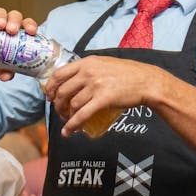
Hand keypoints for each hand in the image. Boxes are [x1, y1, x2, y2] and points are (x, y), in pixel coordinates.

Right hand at [0, 8, 40, 81]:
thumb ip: (5, 72)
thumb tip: (8, 76)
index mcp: (16, 34)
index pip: (26, 25)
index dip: (30, 25)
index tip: (32, 32)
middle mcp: (5, 25)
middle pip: (14, 16)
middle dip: (15, 21)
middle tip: (12, 30)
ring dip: (0, 17)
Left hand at [43, 55, 163, 136]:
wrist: (146, 81)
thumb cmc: (128, 74)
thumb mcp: (104, 63)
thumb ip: (89, 68)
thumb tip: (75, 79)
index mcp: (87, 62)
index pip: (59, 74)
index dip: (50, 87)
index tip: (49, 96)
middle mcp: (88, 72)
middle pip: (62, 91)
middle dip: (57, 104)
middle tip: (60, 112)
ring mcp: (95, 86)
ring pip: (71, 104)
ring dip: (66, 116)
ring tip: (68, 121)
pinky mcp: (103, 99)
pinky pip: (82, 115)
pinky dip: (72, 125)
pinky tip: (69, 132)